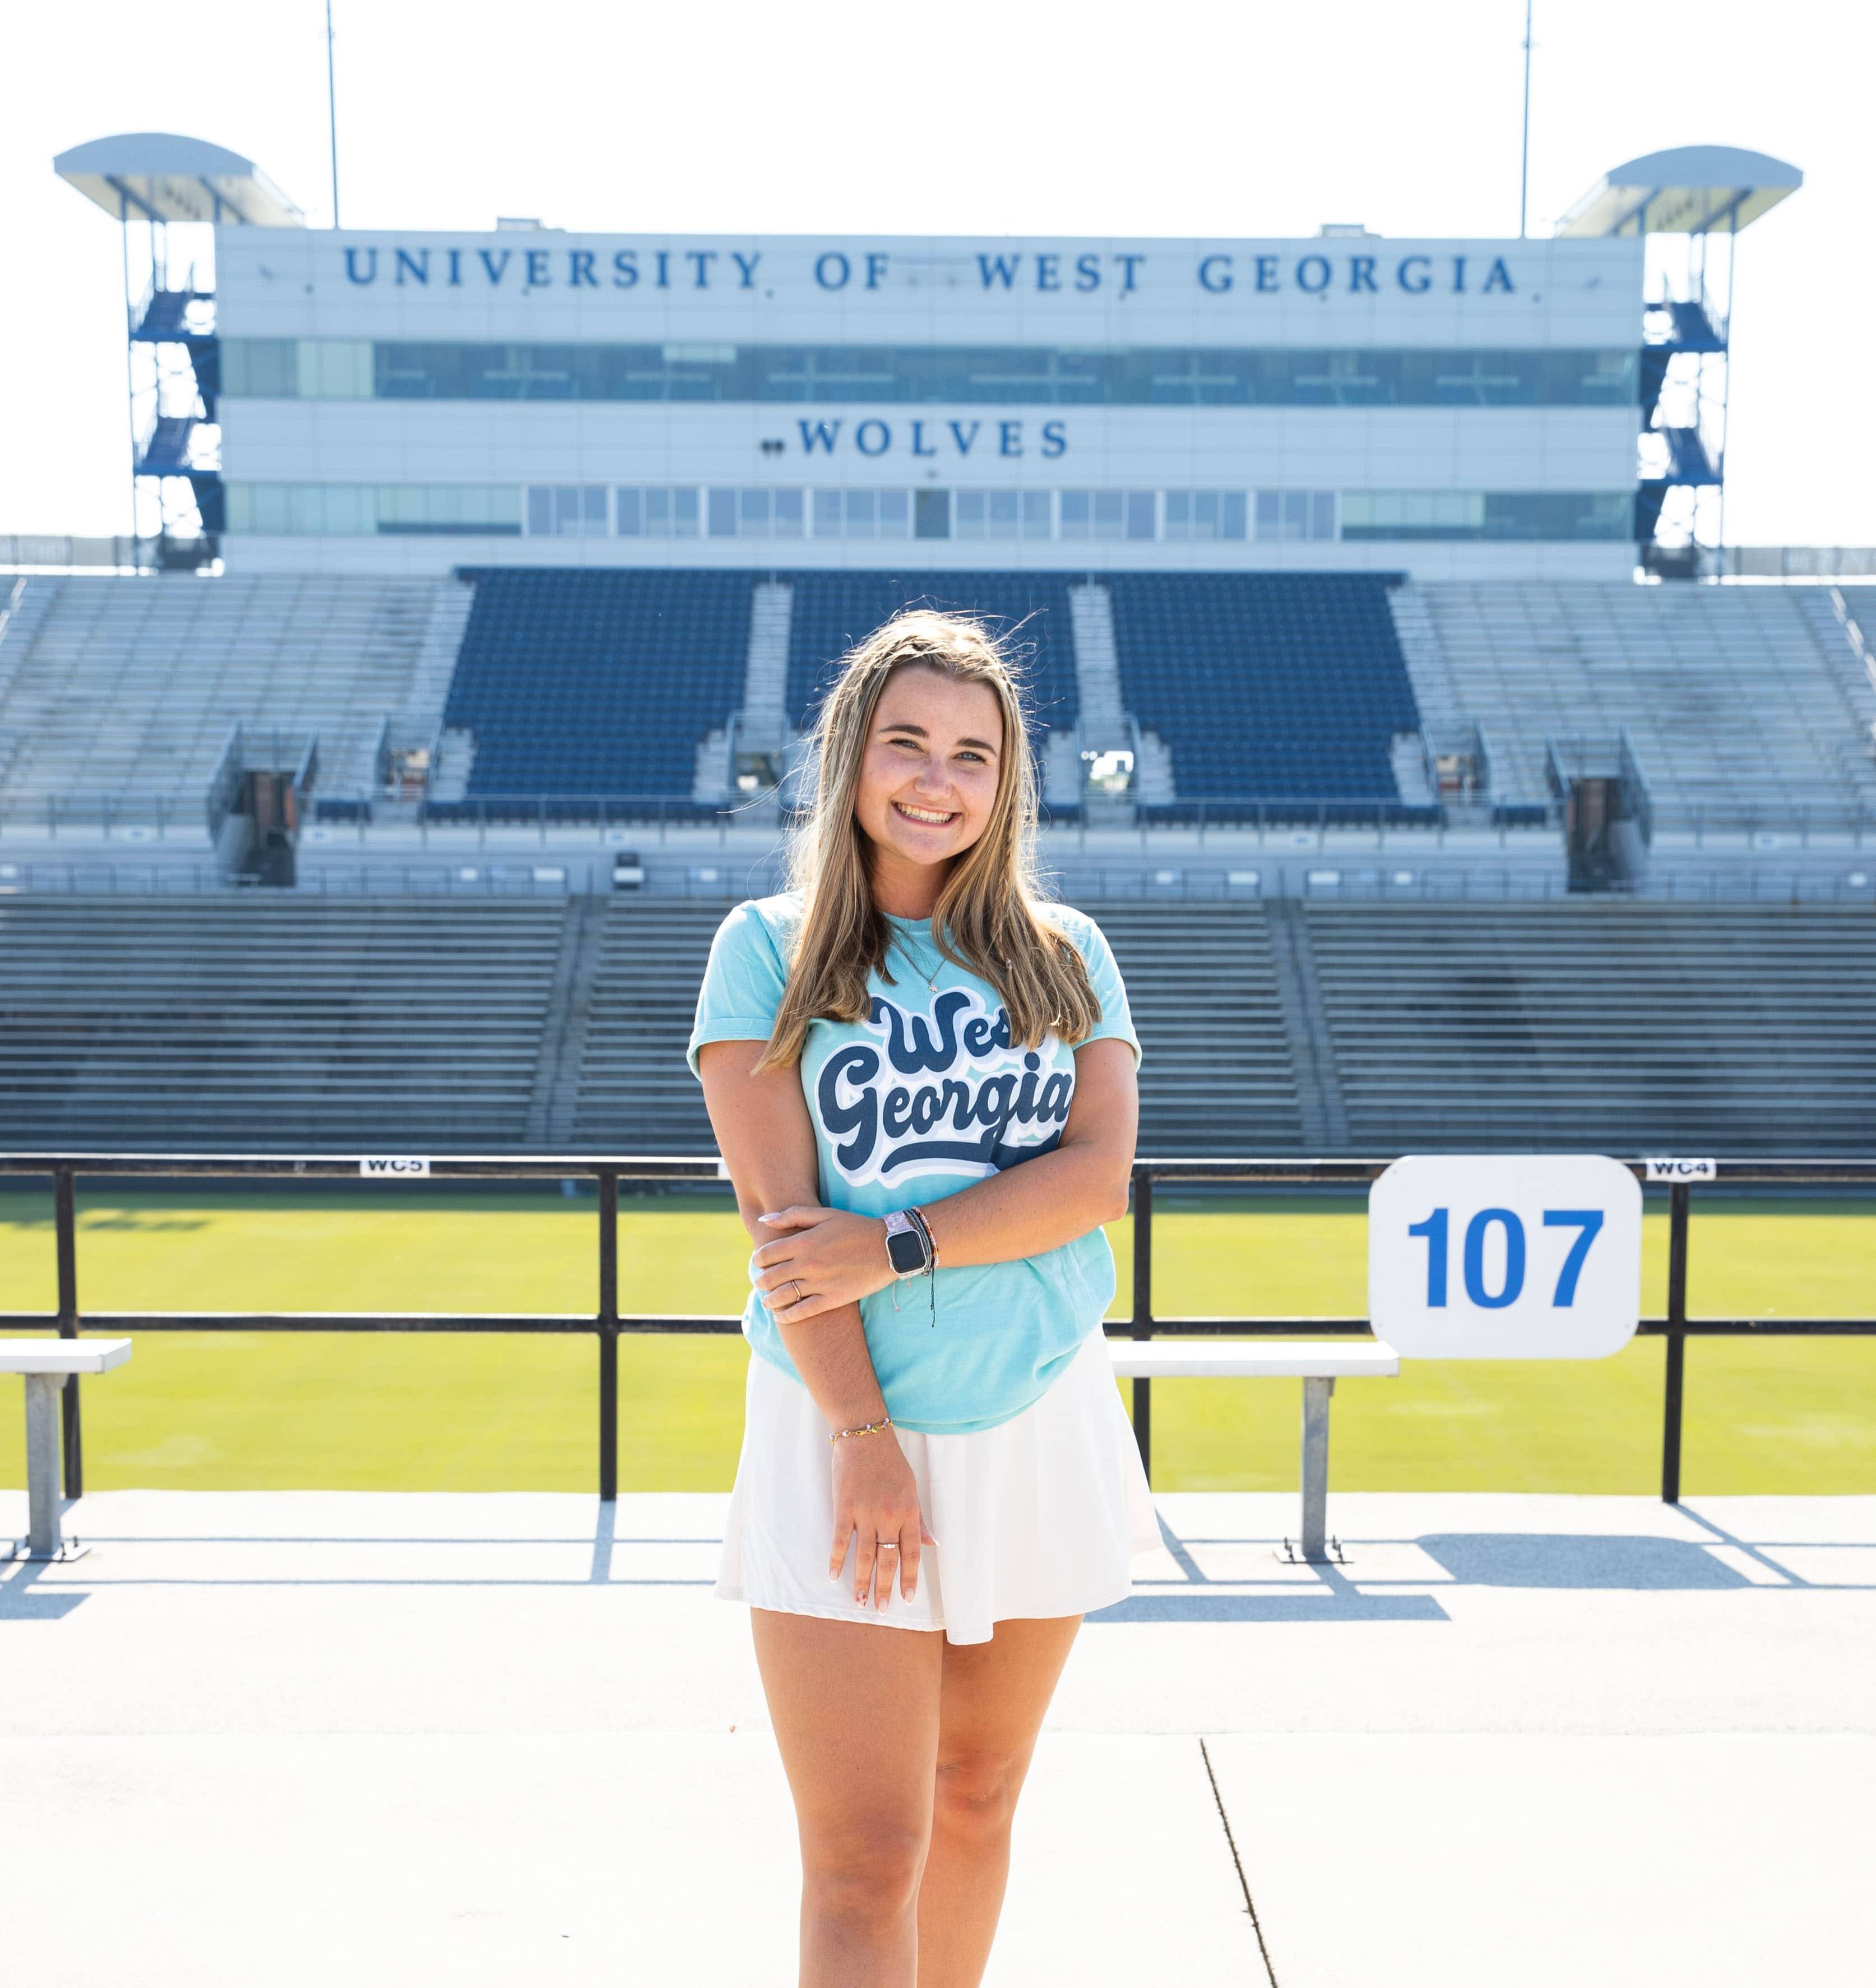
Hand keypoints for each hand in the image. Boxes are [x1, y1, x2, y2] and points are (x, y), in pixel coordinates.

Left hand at [752, 1204, 897, 1324]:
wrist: (889, 1248)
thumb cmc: (856, 1228)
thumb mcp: (826, 1214)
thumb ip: (793, 1215)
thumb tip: (764, 1220)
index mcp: (804, 1242)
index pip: (767, 1254)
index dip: (758, 1259)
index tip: (758, 1262)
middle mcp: (808, 1264)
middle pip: (770, 1277)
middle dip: (761, 1281)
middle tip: (761, 1282)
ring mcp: (820, 1283)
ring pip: (782, 1297)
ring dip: (770, 1300)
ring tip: (768, 1300)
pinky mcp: (832, 1299)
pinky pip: (802, 1312)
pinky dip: (786, 1316)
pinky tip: (781, 1316)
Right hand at [830, 1426, 937, 1610]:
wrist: (865, 1437)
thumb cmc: (891, 1463)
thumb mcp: (912, 1489)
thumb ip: (919, 1519)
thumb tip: (933, 1544)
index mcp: (908, 1513)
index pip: (910, 1554)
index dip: (909, 1579)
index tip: (907, 1599)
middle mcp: (888, 1517)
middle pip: (887, 1560)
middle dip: (885, 1588)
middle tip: (882, 1610)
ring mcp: (865, 1514)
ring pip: (864, 1556)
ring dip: (861, 1582)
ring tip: (859, 1602)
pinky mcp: (844, 1508)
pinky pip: (840, 1540)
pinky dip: (837, 1559)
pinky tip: (834, 1575)